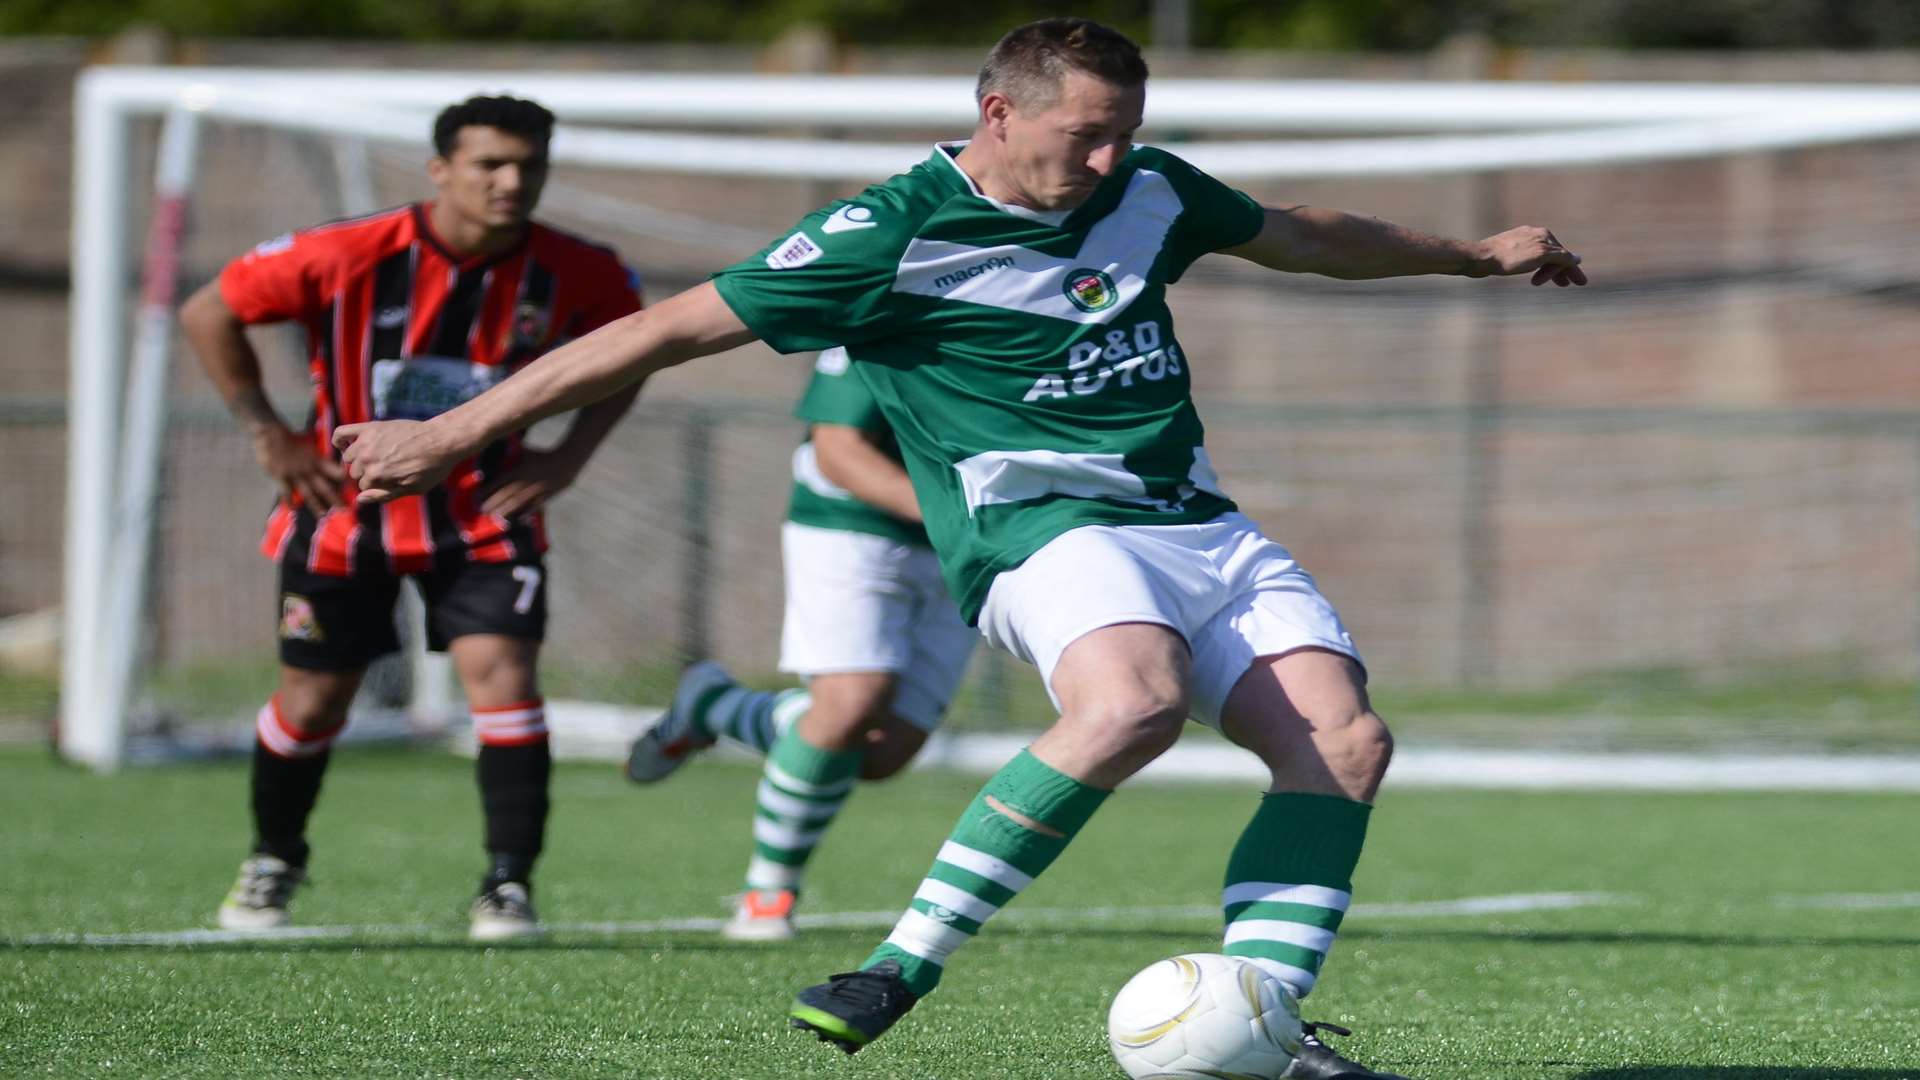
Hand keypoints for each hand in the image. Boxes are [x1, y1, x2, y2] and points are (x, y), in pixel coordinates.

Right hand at [253, 426, 346, 512]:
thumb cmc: (291, 438)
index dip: (344, 480)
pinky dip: (290, 501)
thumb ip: (318, 457)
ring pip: (309, 493)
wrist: (271, 434)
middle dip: (336, 499)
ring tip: (324, 515)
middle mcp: (309, 469)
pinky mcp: (281, 477)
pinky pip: (286, 492)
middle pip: (325, 487)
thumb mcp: (310, 445)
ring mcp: (295, 474)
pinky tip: (293, 509)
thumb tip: (331, 462)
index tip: (351, 489)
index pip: (336, 472)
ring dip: (317, 505)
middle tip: (344, 510)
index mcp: (317, 460)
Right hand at [332, 419, 457, 502]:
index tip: (389, 481)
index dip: (376, 486)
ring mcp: (367, 441)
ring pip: (348, 457)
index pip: (363, 486)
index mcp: (377, 475)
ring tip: (373, 459)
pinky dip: (339, 440)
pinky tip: (345, 445)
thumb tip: (359, 499)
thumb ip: (384, 495)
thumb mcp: (412, 489)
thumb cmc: (431, 468)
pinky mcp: (370, 427)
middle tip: (384, 469)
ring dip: (356, 460)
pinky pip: (342, 433)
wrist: (442, 440)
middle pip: (354, 472)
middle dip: (367, 474)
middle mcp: (368, 458)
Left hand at [480, 448, 581, 518]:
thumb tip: (497, 448)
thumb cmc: (543, 455)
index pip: (499, 482)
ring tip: (497, 519)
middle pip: (507, 495)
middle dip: (494, 504)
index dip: (487, 490)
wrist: (567, 459)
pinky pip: (536, 506)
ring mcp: (537, 490)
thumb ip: (512, 453)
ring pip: (520, 503)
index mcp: (519, 470)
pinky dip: (527, 513)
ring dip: (507, 512)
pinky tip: (519, 520)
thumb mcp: (526, 451)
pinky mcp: (547, 495)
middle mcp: (526, 481)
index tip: (477, 497)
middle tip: (483, 512)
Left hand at [1471, 226, 1587, 286]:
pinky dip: (1535, 268)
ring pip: (1540, 257)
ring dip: (1546, 271)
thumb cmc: (1510, 258)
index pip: (1563, 254)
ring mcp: (1522, 240)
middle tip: (1566, 285)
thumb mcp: (1540, 256)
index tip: (1580, 283)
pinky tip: (1533, 275)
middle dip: (1560, 271)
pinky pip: (1529, 259)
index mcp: (1544, 234)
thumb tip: (1578, 258)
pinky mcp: (1510, 248)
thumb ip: (1560, 256)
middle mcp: (1534, 234)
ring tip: (1544, 283)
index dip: (1572, 270)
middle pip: (1553, 255)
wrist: (1481, 258)